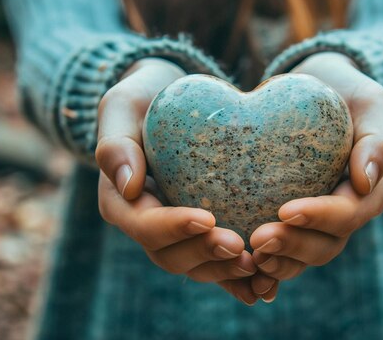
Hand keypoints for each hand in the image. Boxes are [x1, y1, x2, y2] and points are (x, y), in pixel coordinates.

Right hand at [96, 58, 258, 305]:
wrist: (171, 100)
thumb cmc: (144, 98)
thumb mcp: (122, 106)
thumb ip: (116, 143)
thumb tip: (129, 185)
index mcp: (122, 200)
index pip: (143, 224)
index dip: (173, 228)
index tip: (206, 218)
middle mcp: (147, 224)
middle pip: (170, 255)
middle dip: (204, 255)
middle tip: (239, 247)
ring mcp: (175, 234)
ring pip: (196, 266)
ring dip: (225, 272)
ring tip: (258, 268)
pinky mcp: (202, 234)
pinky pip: (218, 263)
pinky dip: (239, 279)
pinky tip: (267, 284)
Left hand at [250, 52, 382, 301]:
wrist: (318, 90)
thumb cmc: (346, 94)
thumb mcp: (370, 104)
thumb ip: (377, 140)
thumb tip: (365, 181)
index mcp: (368, 191)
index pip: (350, 213)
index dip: (320, 217)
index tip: (286, 210)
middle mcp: (344, 215)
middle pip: (326, 245)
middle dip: (293, 246)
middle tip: (259, 239)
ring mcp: (317, 224)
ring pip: (303, 257)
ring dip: (278, 262)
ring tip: (249, 256)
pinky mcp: (292, 224)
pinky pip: (282, 254)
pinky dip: (266, 267)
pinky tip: (244, 267)